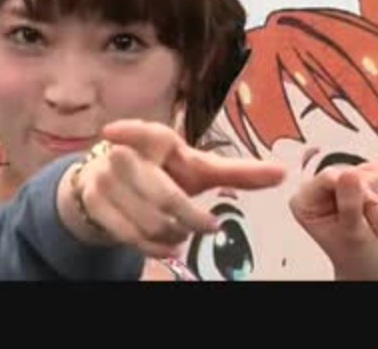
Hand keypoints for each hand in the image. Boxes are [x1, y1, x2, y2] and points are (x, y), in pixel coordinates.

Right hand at [57, 120, 284, 257]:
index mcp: (154, 139)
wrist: (112, 186)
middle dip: (190, 217)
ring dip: (174, 234)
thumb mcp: (198, 169)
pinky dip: (153, 246)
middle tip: (210, 225)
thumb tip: (282, 173)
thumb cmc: (163, 172)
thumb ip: (239, 172)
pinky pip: (129, 234)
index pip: (140, 131)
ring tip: (184, 233)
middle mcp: (125, 155)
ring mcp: (105, 180)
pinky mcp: (95, 203)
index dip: (128, 131)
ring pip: (148, 219)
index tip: (110, 131)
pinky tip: (168, 245)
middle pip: (162, 194)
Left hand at [289, 163, 377, 279]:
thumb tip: (349, 173)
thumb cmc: (354, 254)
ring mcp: (340, 183)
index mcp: (305, 201)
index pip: (330, 177)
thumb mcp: (351, 233)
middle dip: (370, 201)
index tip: (373, 203)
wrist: (369, 263)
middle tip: (376, 227)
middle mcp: (319, 188)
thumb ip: (349, 204)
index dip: (356, 187)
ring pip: (369, 173)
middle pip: (352, 173)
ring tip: (375, 225)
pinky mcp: (360, 181)